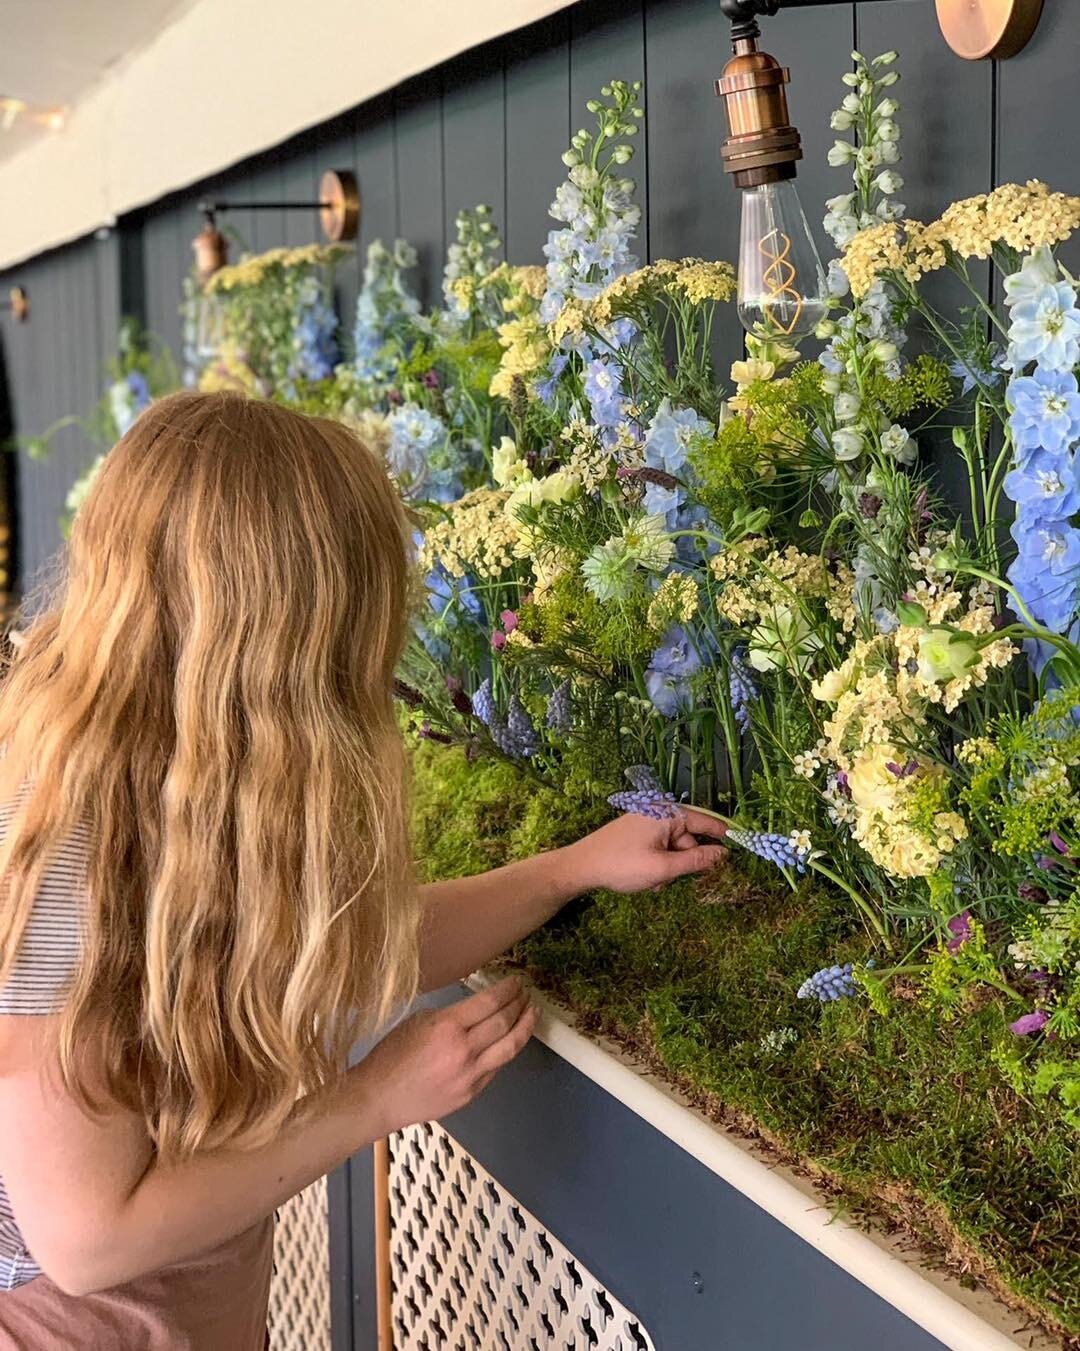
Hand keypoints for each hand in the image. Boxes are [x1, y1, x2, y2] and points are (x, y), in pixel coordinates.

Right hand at [359, 977, 537, 1135]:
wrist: (378, 1099)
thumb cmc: (391, 1055)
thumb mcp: (418, 1021)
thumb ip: (450, 1015)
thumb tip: (475, 1009)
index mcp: (447, 1027)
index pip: (489, 1002)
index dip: (508, 989)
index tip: (516, 981)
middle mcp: (463, 1050)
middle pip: (504, 1022)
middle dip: (520, 1004)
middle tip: (526, 993)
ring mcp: (470, 1075)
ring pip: (510, 1048)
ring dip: (525, 1027)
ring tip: (532, 1013)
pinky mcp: (472, 1093)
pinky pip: (496, 1067)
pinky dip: (506, 1050)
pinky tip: (510, 1039)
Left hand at [564, 809, 728, 894]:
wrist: (581, 867)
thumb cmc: (621, 865)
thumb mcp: (663, 867)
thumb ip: (696, 861)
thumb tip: (723, 854)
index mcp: (666, 813)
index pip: (706, 822)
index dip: (724, 835)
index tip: (743, 844)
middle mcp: (658, 812)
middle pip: (689, 839)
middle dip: (683, 862)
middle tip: (668, 878)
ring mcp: (647, 822)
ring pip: (674, 848)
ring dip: (669, 868)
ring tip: (652, 881)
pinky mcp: (638, 834)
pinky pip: (660, 849)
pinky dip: (658, 864)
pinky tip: (644, 877)